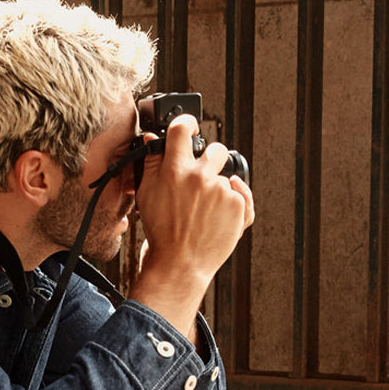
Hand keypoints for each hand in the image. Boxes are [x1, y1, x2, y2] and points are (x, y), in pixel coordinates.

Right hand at [129, 114, 253, 340]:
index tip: (189, 128)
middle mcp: (201, 177)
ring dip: (218, 189)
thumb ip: (150, 164)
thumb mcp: (147, 196)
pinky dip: (234, 204)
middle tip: (201, 179)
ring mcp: (222, 191)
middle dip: (210, 160)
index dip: (186, 124)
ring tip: (205, 211)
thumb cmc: (161, 234)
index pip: (182, 129)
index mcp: (175, 170)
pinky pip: (241, 196)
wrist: (179, 265)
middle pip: (215, 149)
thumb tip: (150, 140)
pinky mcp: (238, 207)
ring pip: (226, 177)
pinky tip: (218, 216)